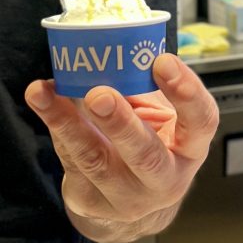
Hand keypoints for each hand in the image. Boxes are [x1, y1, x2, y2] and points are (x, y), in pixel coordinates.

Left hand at [25, 53, 218, 241]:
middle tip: (100, 95)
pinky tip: (41, 99)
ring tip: (45, 94)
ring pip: (95, 161)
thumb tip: (110, 42)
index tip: (163, 60)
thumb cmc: (147, 140)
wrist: (128, 200)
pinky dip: (54, 126)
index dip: (186, 92)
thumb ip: (143, 85)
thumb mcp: (158, 115)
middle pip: (146, 155)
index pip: (201, 122)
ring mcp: (127, 198)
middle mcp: (165, 179)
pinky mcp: (90, 201)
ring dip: (68, 124)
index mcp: (190, 149)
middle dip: (121, 124)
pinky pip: (69, 160)